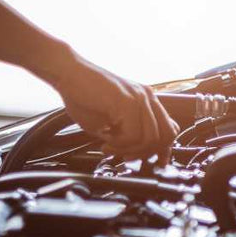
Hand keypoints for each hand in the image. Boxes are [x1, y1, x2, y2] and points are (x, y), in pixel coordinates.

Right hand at [50, 57, 177, 156]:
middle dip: (145, 153)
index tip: (154, 163)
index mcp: (145, 100)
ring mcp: (140, 98)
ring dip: (128, 150)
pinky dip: (119, 145)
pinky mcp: (128, 102)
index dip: (164, 150)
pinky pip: (133, 135)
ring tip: (109, 147)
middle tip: (125, 157)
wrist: (66, 73)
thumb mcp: (107, 120)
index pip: (169, 129)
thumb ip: (123, 133)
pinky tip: (104, 141)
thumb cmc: (82, 96)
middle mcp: (147, 97)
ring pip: (150, 139)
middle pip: (166, 136)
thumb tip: (134, 152)